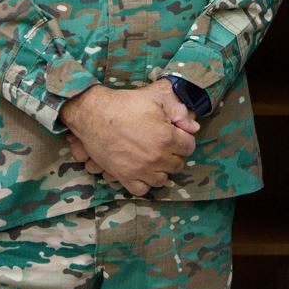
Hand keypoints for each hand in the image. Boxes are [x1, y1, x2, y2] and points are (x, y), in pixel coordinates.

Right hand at [59, 80, 199, 194]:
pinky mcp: (125, 177)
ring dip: (160, 169)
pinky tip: (141, 171)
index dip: (183, 138)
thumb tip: (194, 126)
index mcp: (167, 138)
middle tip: (163, 144)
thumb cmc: (125, 104)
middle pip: (177, 164)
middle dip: (173, 154)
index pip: (189, 146)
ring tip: (153, 158)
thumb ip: (179, 111)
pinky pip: (142, 189)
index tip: (175, 134)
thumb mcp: (156, 98)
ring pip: (162, 179)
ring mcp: (141, 170)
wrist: (94, 114)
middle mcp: (157, 157)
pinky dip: (144, 182)